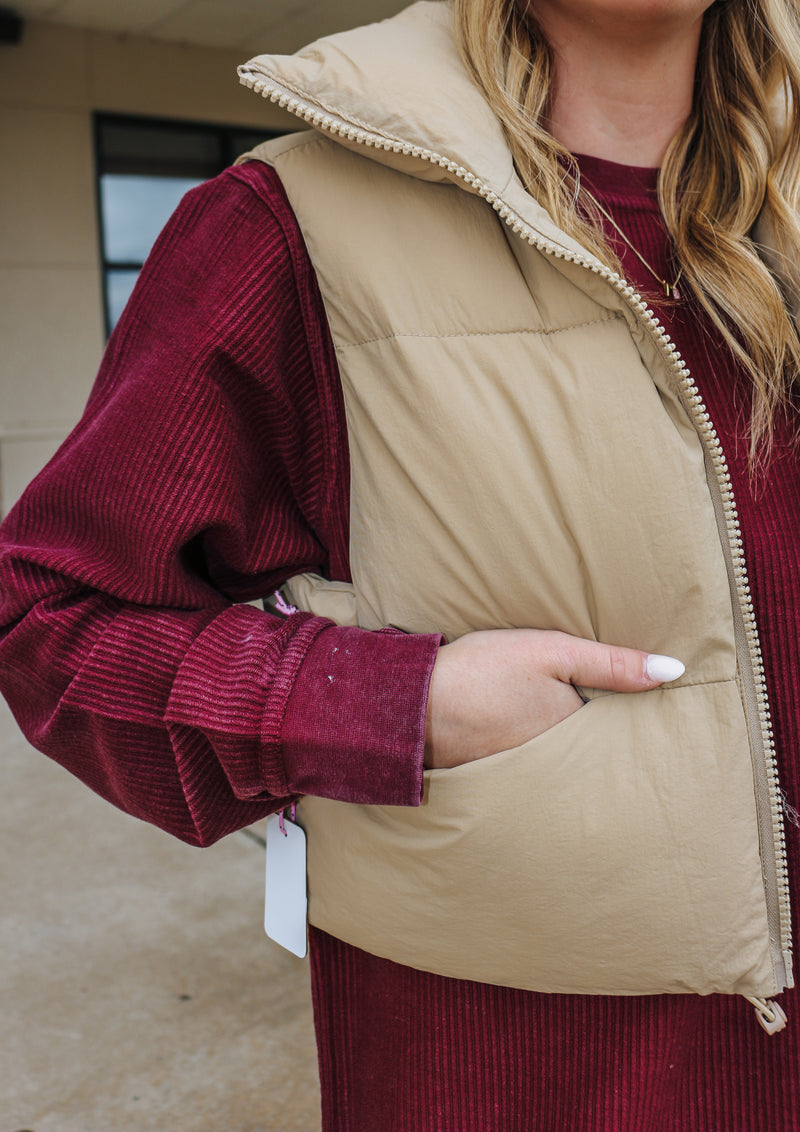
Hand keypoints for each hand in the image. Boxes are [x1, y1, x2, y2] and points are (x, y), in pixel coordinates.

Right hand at [424, 628, 684, 768]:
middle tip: (625, 734)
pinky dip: (539, 761)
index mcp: (576, 731)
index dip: (633, 719)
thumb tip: (675, 670)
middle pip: (594, 751)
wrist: (411, 705)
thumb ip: (613, 662)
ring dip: (573, 753)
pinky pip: (533, 771)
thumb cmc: (482, 672)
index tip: (655, 717)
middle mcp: (558, 763)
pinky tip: (534, 745)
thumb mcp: (552, 651)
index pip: (620, 730)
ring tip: (585, 741)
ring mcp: (527, 774)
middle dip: (607, 744)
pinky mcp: (498, 777)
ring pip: (564, 762)